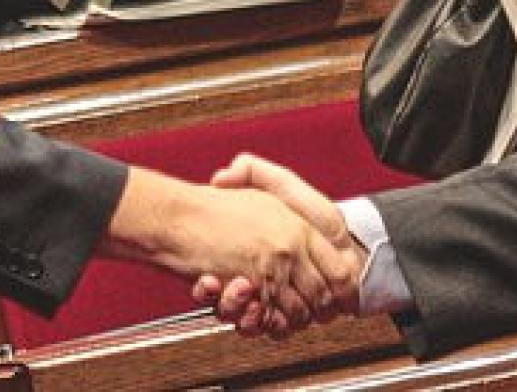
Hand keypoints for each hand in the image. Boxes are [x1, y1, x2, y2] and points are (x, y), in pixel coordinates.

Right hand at [101, 168, 359, 336]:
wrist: (176, 216)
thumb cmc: (211, 206)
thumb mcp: (260, 195)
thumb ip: (287, 210)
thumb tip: (312, 236)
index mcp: (298, 224)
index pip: (340, 269)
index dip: (340, 291)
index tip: (335, 302)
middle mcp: (290, 246)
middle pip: (322, 296)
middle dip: (313, 311)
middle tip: (299, 314)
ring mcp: (271, 266)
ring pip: (297, 312)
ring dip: (285, 320)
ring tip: (268, 312)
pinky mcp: (250, 284)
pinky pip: (269, 317)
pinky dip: (262, 322)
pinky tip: (251, 310)